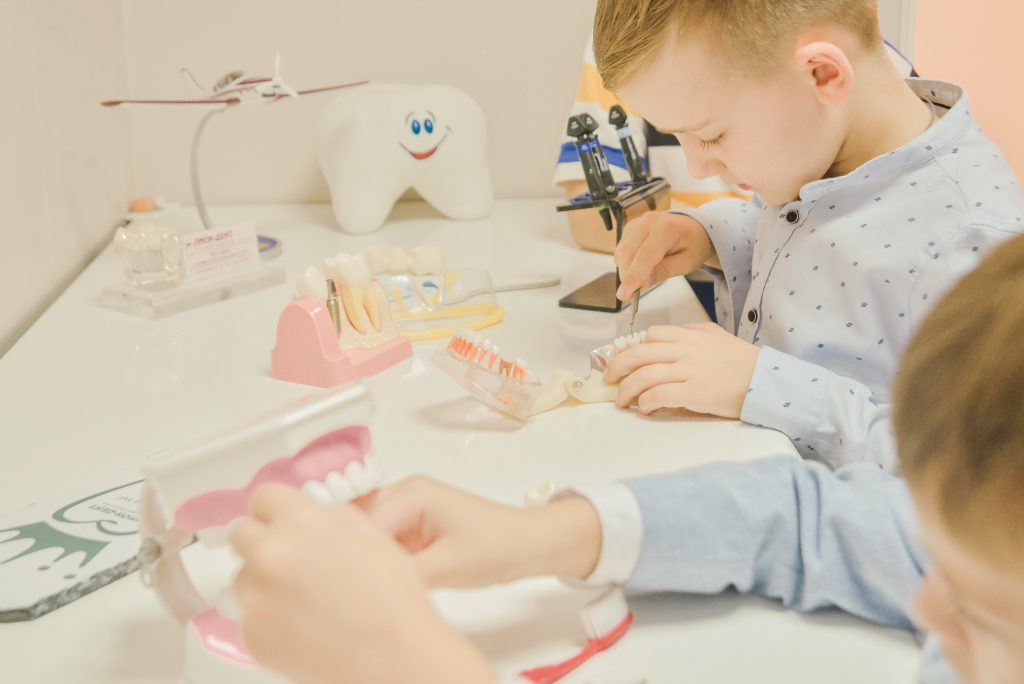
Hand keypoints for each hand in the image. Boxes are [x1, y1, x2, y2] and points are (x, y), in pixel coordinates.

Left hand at [231, 484, 493, 683]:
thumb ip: (328, 515)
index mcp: (299, 523)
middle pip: (242, 534)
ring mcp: (256, 599)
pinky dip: (271, 619)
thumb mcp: (370, 533)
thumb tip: (305, 514)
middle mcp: (269, 555)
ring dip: (264, 581)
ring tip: (306, 599)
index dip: (277, 510)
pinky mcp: (252, 637)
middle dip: (264, 542)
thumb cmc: (392, 596)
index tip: (284, 523)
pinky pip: (251, 617)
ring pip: (244, 577)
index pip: (263, 498)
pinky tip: (305, 625)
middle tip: (294, 562)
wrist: (394, 654)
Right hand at [358, 476, 601, 587]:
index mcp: (411, 492)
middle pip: (360, 523)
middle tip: (348, 587)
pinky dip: (380, 560)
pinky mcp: (412, 526)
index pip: (365, 523)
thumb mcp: (447, 567)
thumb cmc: (495, 547)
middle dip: (354, 552)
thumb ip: (402, 574)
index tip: (344, 585)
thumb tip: (366, 588)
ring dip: (366, 557)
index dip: (352, 554)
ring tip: (361, 586)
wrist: (526, 545)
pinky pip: (384, 542)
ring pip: (370, 534)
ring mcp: (407, 509)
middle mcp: (404, 493)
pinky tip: (377, 582)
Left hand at [604, 323, 759, 416]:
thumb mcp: (719, 337)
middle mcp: (686, 351)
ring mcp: (689, 372)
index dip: (633, 348)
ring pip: (644, 376)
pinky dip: (646, 402)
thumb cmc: (744, 362)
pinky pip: (659, 395)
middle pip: (639, 354)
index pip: (652, 336)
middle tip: (610, 379)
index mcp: (690, 337)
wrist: (767, 382)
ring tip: (622, 401)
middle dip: (618, 367)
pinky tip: (644, 409)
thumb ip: (695, 333)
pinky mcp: (694, 393)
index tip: (625, 360)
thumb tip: (676, 334)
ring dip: (627, 390)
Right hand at [615, 211, 715, 299]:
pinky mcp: (629, 228)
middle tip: (634, 292)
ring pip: (621, 253)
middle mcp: (648, 221)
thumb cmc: (692, 245)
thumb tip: (641, 284)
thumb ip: (663, 272)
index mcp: (666, 228)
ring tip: (646, 274)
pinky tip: (640, 265)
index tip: (624, 294)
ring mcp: (636, 223)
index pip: (645, 256)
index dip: (634, 276)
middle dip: (628, 276)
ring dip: (627, 270)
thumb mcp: (686, 263)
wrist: (692, 228)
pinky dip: (626, 263)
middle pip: (628, 254)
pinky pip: (621, 250)